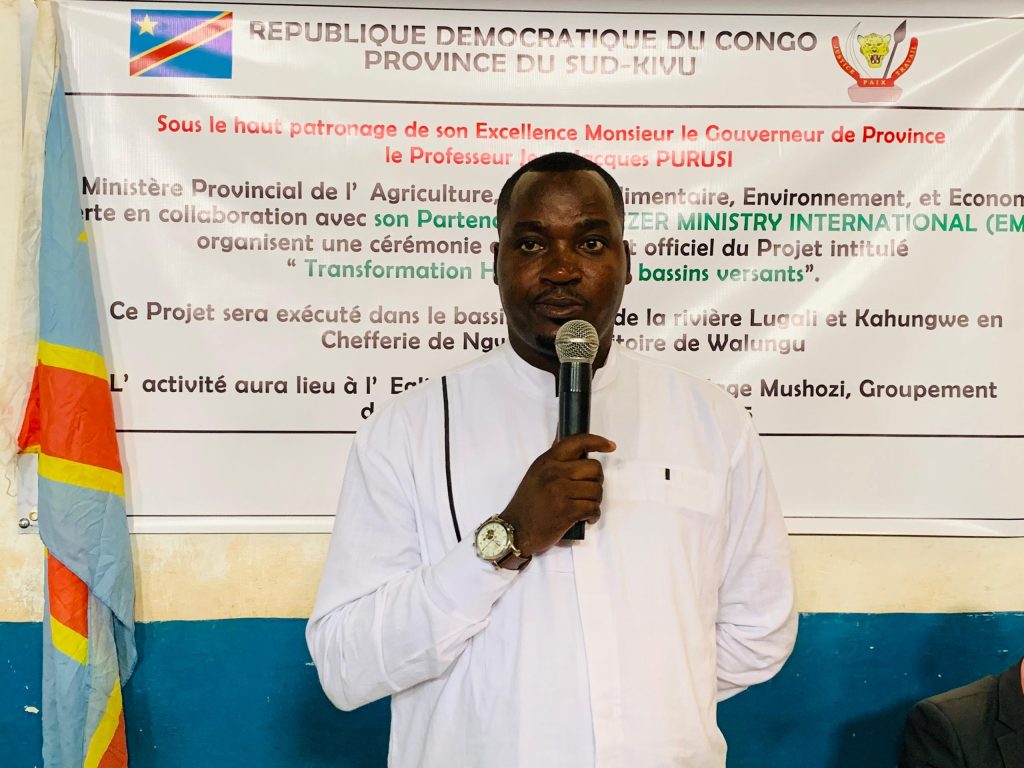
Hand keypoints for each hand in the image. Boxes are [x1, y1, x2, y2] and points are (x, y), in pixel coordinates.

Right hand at [500, 433, 615, 556]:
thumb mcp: (536, 475)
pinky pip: (593, 508)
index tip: (610, 446)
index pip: (576, 442)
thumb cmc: (527, 504)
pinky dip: (594, 515)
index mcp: (547, 461)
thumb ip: (555, 462)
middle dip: (597, 481)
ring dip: (595, 501)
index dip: (597, 441)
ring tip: (584, 507)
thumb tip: (576, 448)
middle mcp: (554, 472)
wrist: (515, 530)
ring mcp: (561, 491)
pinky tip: (586, 518)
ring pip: (597, 490)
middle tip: (588, 491)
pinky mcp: (567, 511)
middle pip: (594, 468)